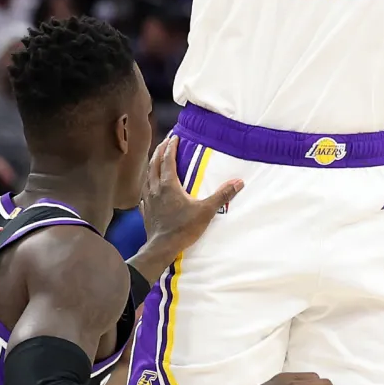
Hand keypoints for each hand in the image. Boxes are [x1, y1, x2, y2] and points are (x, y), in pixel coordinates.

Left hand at [140, 136, 241, 255]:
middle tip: (165, 142)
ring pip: (147, 177)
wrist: (162, 248)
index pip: (168, 160)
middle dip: (160, 151)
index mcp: (169, 185)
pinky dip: (147, 185)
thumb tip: (238, 182)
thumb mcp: (206, 211)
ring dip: (152, 165)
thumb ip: (222, 195)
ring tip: (156, 160)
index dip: (171, 147)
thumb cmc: (183, 228)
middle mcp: (156, 188)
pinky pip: (145, 193)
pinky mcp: (146, 211)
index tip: (174, 136)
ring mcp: (149, 200)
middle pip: (154, 164)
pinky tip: (149, 189)